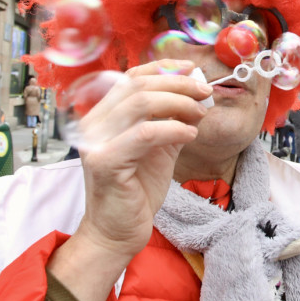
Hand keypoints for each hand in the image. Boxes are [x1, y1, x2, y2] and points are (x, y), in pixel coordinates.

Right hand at [48, 60, 209, 300]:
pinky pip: (145, 134)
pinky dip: (173, 129)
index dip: (163, 68)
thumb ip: (173, 119)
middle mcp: (93, 124)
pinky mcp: (105, 162)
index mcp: (103, 115)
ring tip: (201, 114)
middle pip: (138, 85)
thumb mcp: (160, 146)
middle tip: (205, 92)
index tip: (192, 69)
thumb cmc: (138, 189)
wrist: (118, 232)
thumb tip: (199, 93)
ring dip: (180, 104)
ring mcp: (95, 142)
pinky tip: (190, 135)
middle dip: (178, 84)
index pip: (131, 77)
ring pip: (141, 103)